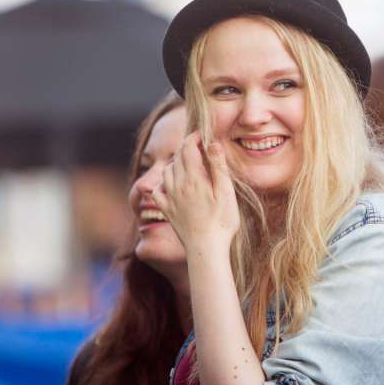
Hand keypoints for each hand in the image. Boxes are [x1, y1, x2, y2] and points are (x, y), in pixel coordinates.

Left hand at [152, 131, 239, 256]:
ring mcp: (170, 198)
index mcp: (193, 178)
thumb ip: (218, 166)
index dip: (195, 137)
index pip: (188, 147)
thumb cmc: (221, 222)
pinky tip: (172, 185)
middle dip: (187, 147)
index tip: (204, 135)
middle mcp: (177, 185)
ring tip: (190, 165)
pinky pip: (157, 190)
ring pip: (166, 171)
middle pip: (177, 157)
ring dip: (176, 163)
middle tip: (200, 148)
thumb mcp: (226, 192)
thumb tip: (212, 143)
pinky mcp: (167, 210)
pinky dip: (163, 182)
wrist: (206, 249)